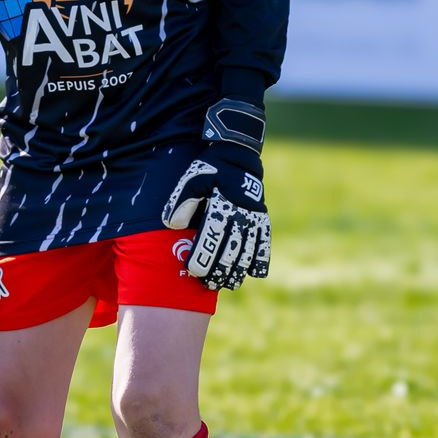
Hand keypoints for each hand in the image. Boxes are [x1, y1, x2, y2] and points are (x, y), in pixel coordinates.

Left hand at [162, 100, 270, 291]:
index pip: (212, 235)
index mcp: (222, 203)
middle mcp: (241, 212)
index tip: (194, 271)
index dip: (203, 254)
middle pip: (231, 247)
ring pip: (248, 248)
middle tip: (208, 284)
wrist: (238, 153)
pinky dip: (262, 257)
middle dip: (219, 268)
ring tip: (229, 283)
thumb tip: (172, 225)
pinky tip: (257, 273)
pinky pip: (264, 240)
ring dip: (239, 268)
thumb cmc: (210, 168)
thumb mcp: (191, 178)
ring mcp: (254, 216)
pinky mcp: (262, 217)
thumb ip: (182, 201)